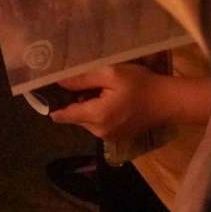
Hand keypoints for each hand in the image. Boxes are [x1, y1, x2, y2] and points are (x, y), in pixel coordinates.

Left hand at [48, 63, 210, 143]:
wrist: (167, 101)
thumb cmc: (139, 84)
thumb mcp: (110, 74)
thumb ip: (83, 79)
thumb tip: (59, 81)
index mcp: (96, 116)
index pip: (65, 115)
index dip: (53, 104)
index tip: (43, 94)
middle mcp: (99, 131)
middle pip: (75, 117)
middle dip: (73, 102)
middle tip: (80, 83)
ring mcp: (109, 137)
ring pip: (86, 121)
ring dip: (86, 107)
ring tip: (97, 89)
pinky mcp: (117, 137)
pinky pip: (98, 124)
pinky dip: (97, 113)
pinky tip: (107, 99)